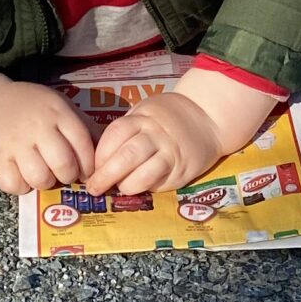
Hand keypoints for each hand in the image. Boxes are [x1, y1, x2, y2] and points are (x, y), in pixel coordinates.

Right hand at [0, 72, 96, 196]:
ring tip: (44, 175)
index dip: (89, 165)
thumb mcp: (62, 107)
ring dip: (45, 182)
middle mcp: (37, 127)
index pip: (82, 144)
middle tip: (65, 174)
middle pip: (63, 164)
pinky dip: (20, 186)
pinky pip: (12, 183)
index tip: (86, 172)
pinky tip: (23, 177)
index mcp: (58, 112)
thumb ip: (84, 127)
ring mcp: (15, 142)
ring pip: (38, 177)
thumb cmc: (37, 109)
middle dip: (68, 176)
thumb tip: (108, 154)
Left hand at [89, 89, 220, 196]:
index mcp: (142, 117)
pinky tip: (139, 187)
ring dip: (126, 185)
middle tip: (94, 188)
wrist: (208, 118)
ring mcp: (170, 152)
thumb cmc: (168, 117)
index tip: (92, 168)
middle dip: (106, 175)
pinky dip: (145, 188)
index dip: (100, 154)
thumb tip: (99, 159)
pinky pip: (159, 183)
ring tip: (119, 188)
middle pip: (126, 155)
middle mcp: (156, 133)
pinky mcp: (182, 170)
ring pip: (143, 174)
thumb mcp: (145, 113)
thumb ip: (126, 131)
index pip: (115, 134)